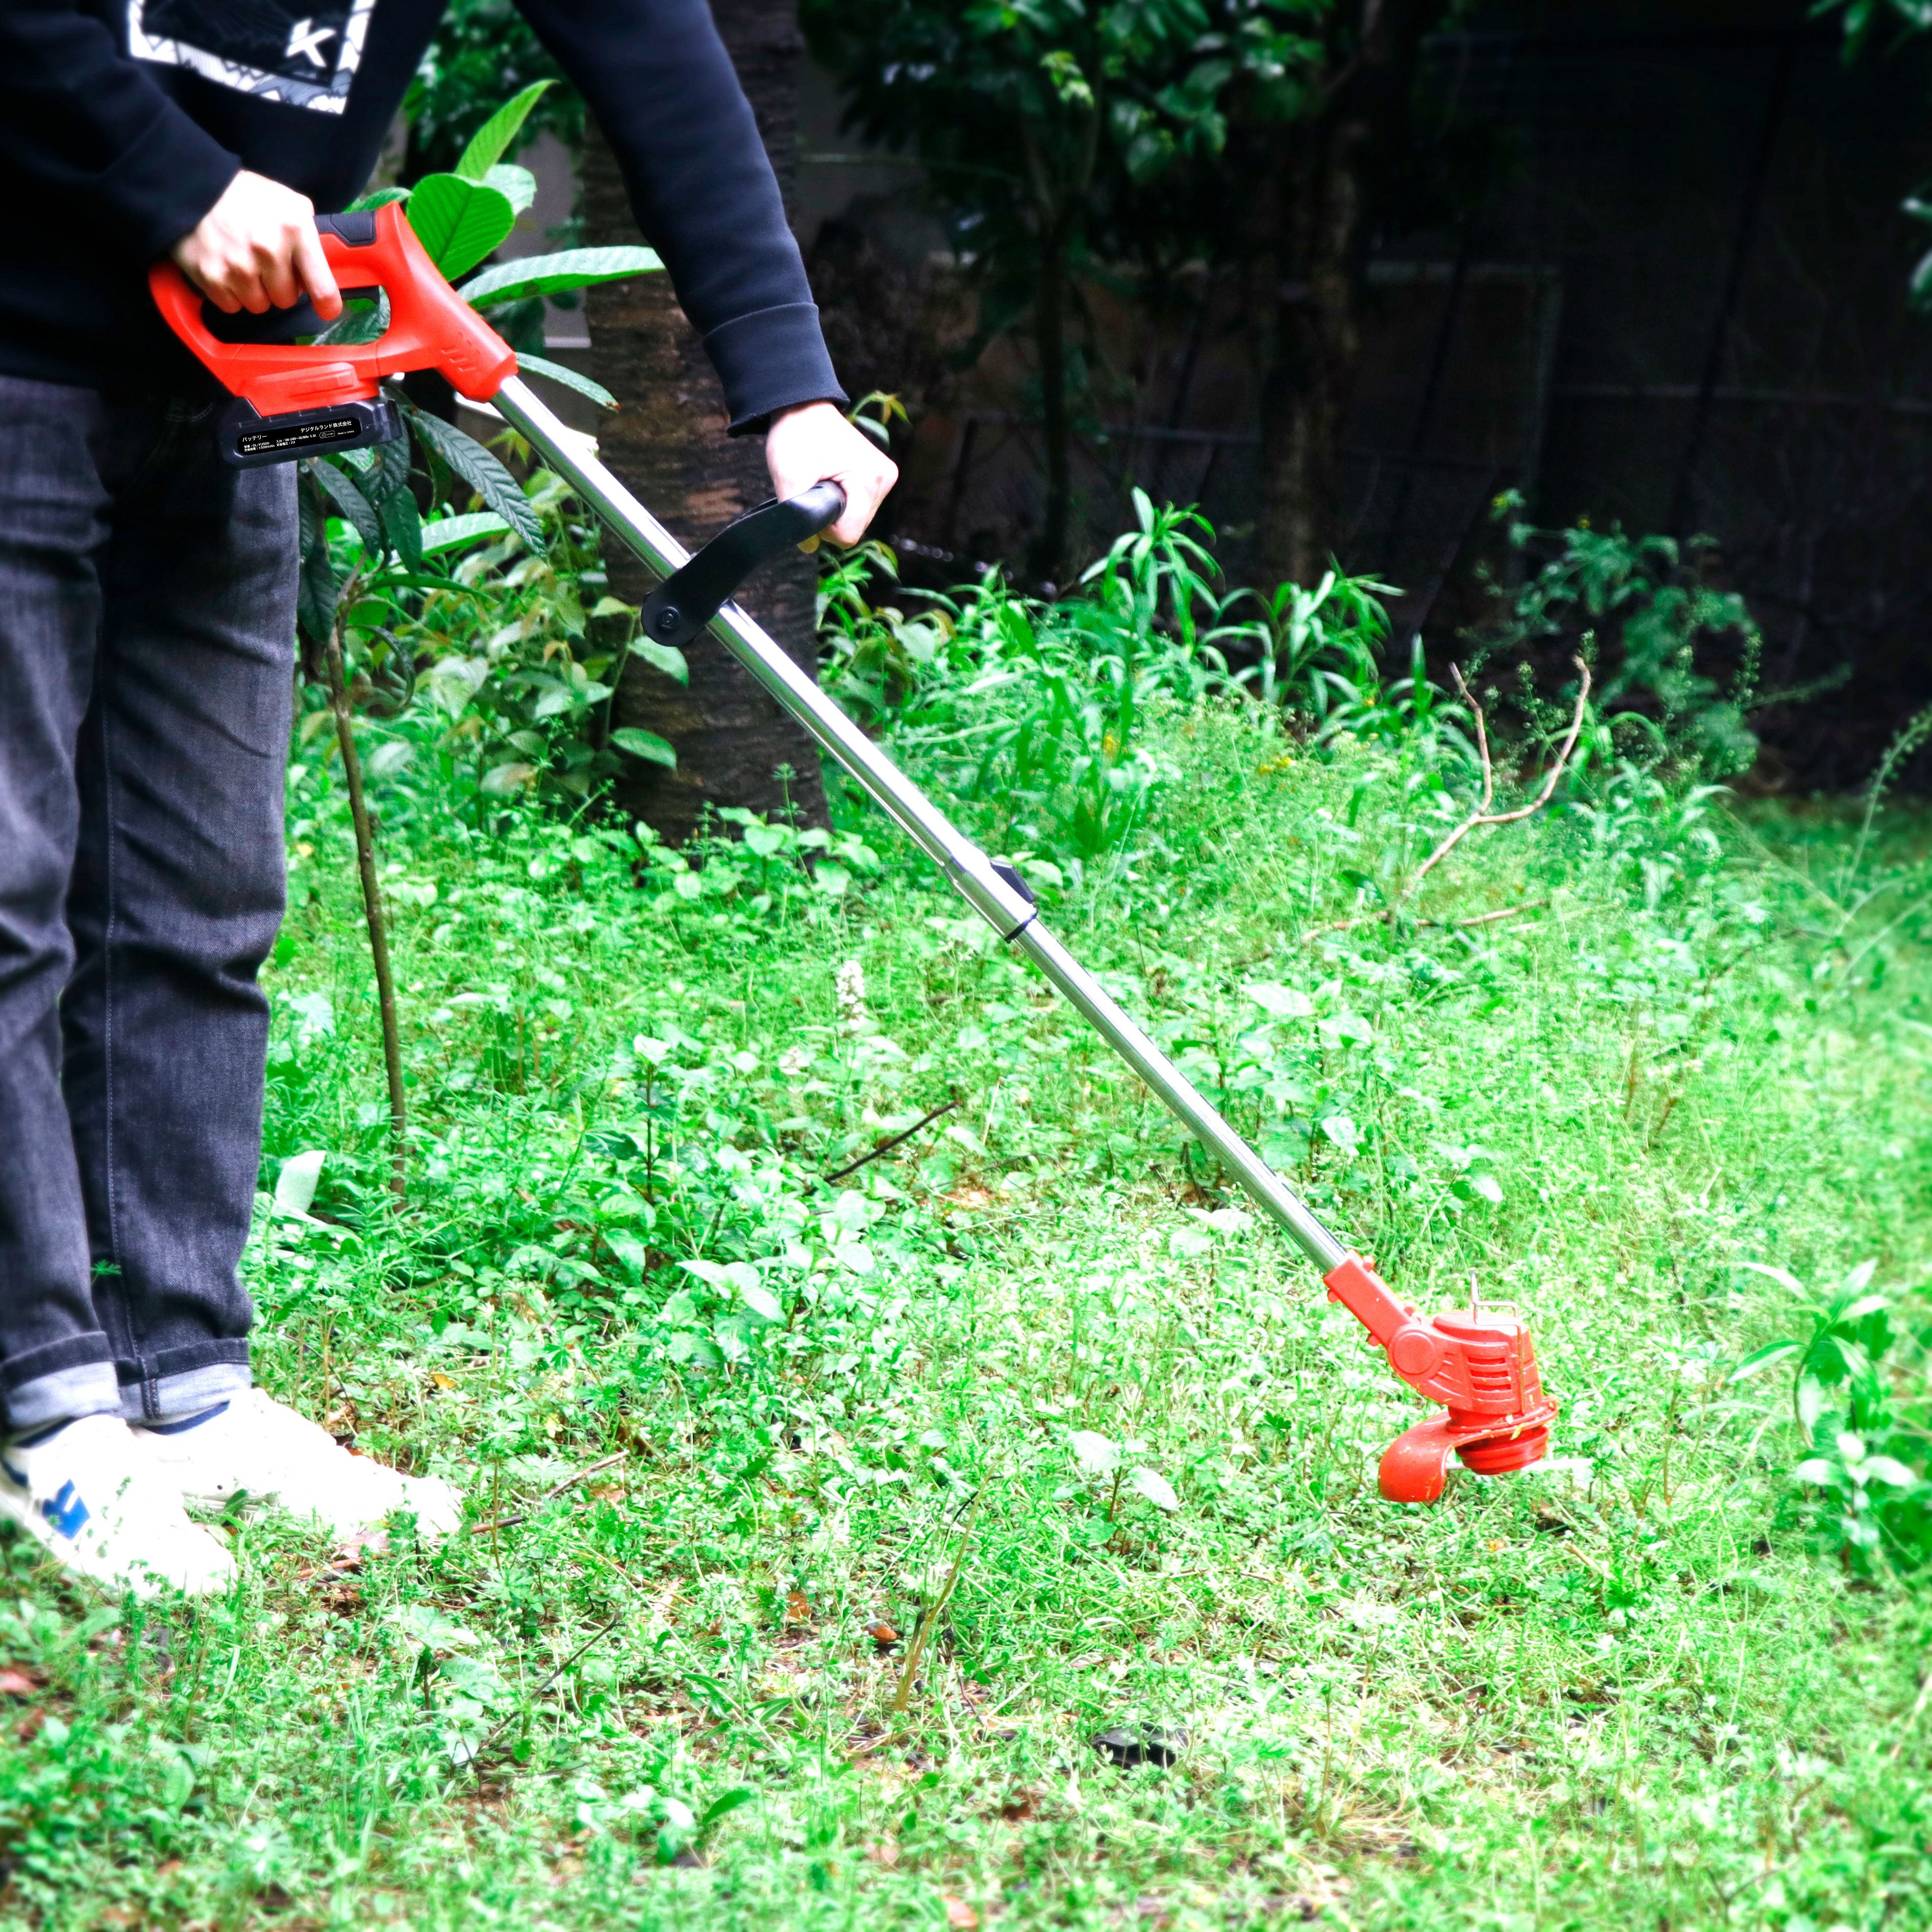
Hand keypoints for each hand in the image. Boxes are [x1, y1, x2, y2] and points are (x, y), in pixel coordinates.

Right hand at [170, 170, 341, 319]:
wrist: (196, 186)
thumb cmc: (249, 197)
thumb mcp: (291, 204)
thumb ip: (311, 238)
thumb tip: (318, 274)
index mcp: (294, 230)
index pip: (321, 286)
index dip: (327, 304)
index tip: (326, 310)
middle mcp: (268, 251)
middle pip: (286, 300)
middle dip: (279, 287)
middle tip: (266, 266)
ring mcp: (238, 267)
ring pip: (259, 306)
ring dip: (254, 292)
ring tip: (244, 265)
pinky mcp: (212, 277)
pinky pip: (232, 306)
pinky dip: (230, 293)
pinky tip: (226, 269)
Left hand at [764, 401, 897, 546]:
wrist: (803, 406)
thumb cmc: (797, 434)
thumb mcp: (788, 475)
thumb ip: (796, 515)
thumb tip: (809, 546)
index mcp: (870, 479)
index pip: (848, 534)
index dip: (824, 529)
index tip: (810, 503)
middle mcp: (885, 479)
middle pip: (856, 528)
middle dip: (831, 517)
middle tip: (813, 488)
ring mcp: (886, 477)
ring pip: (858, 520)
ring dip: (837, 509)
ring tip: (822, 480)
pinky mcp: (881, 476)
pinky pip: (861, 507)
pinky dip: (844, 501)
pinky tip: (833, 481)